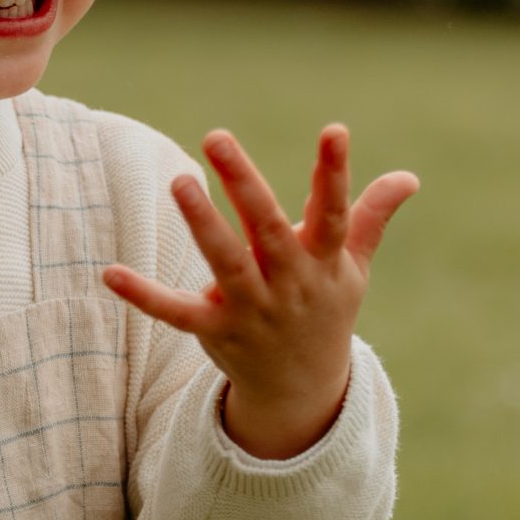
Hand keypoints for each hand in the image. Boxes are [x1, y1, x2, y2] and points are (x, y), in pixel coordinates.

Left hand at [104, 124, 417, 458]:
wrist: (302, 389)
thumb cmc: (325, 310)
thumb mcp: (351, 268)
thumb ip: (369, 218)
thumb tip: (409, 177)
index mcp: (323, 262)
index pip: (333, 212)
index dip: (335, 172)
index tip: (335, 129)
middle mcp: (289, 284)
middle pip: (268, 230)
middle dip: (245, 183)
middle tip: (217, 136)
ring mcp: (252, 310)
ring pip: (226, 264)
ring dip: (203, 224)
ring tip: (180, 180)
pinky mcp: (215, 332)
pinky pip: (176, 313)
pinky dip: (143, 296)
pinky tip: (109, 273)